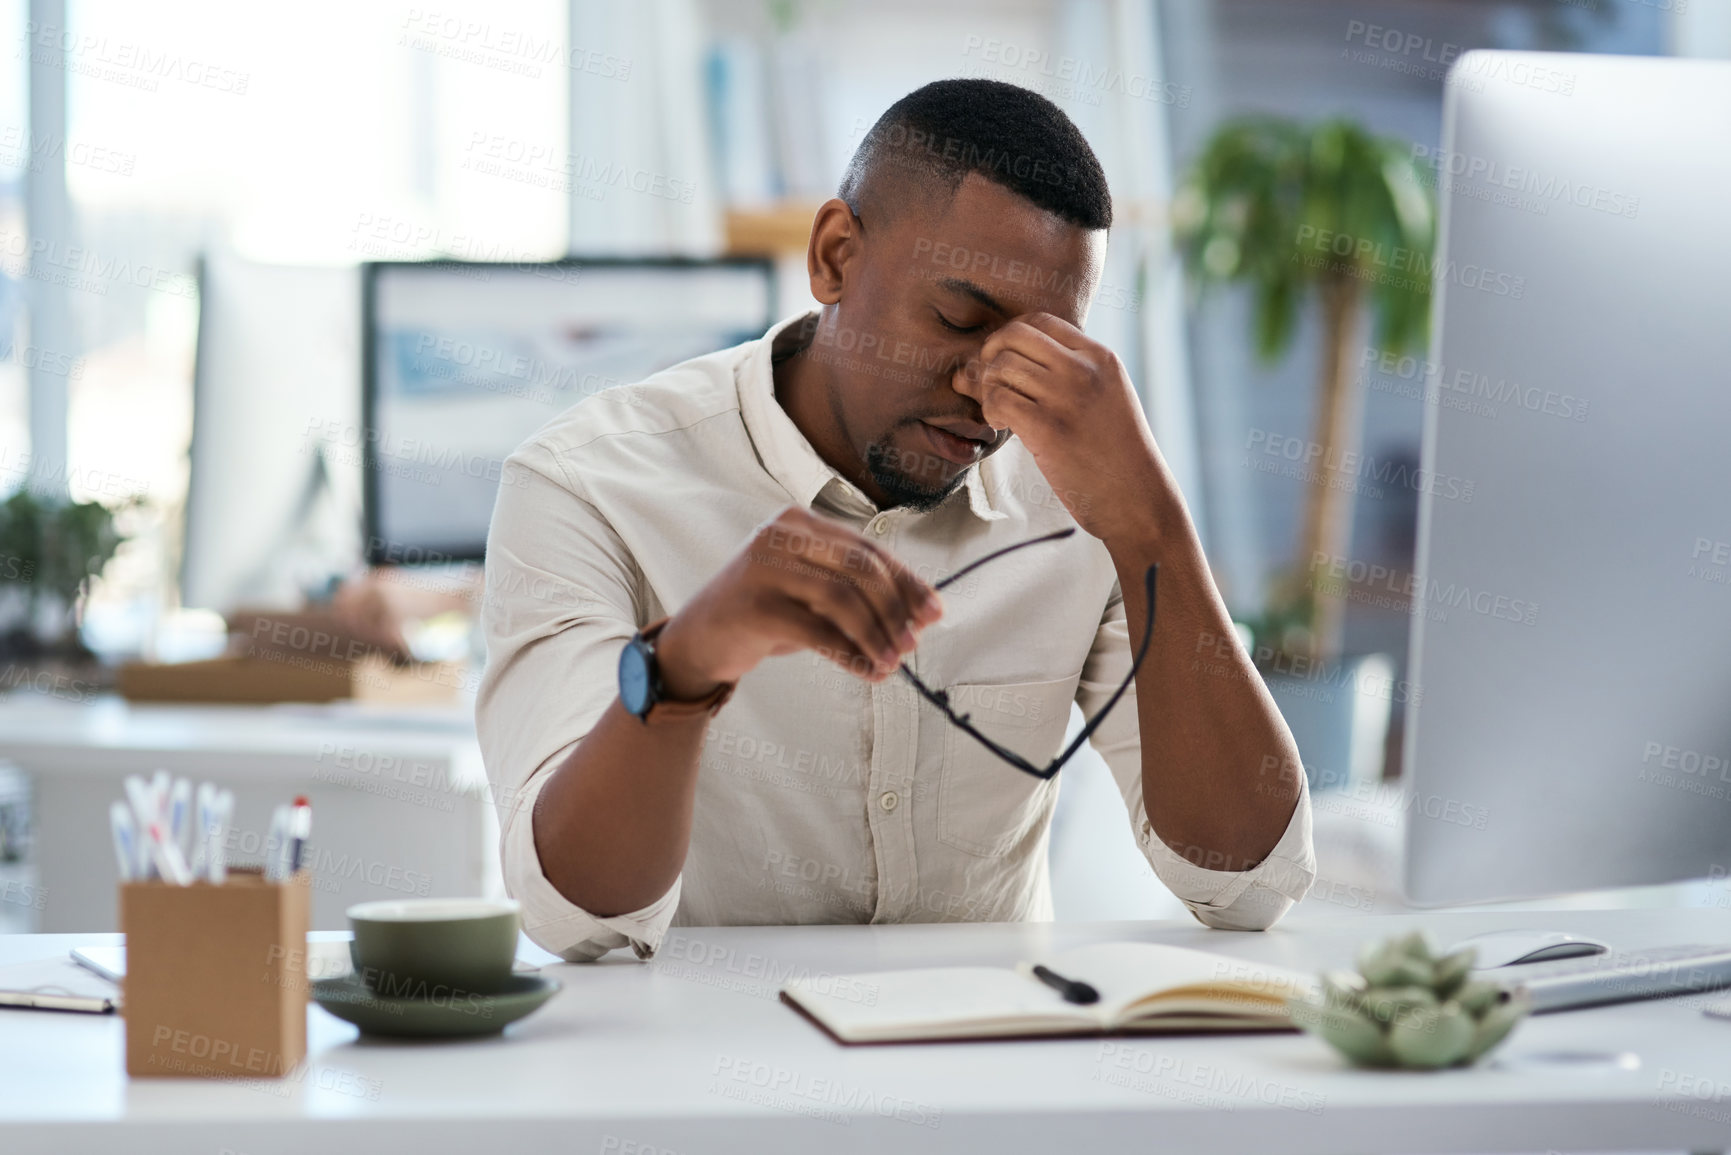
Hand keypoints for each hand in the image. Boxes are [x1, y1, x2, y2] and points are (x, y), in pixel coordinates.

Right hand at [654, 507, 942, 699]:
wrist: (696, 641)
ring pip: (843, 599)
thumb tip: (918, 614)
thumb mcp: (809, 590)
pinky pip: (817, 632)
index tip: (934, 612)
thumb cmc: (763, 613)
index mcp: (799, 523)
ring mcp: (763, 569)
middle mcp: (779, 536)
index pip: (867, 548)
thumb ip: (854, 591)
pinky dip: (850, 655)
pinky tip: (867, 671)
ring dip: (876, 636)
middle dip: (896, 609)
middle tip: (913, 643)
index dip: (907, 581)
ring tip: (892, 663)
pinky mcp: (754, 607)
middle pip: (860, 569)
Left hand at [954, 313, 1167, 545]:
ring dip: (988, 388)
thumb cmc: (1116, 454)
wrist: (1138, 499)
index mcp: (1100, 357)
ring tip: (999, 411)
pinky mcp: (1048, 429)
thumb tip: (1005, 359)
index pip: (1040, 321)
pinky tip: (1001, 425)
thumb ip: (1068, 373)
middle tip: (990, 384)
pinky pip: (998, 400)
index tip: (1004, 361)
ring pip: (1001, 368)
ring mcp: (1066, 397)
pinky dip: (990, 411)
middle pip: (1014, 336)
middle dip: (990, 356)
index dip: (1010, 336)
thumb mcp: (1105, 398)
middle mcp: (1083, 370)